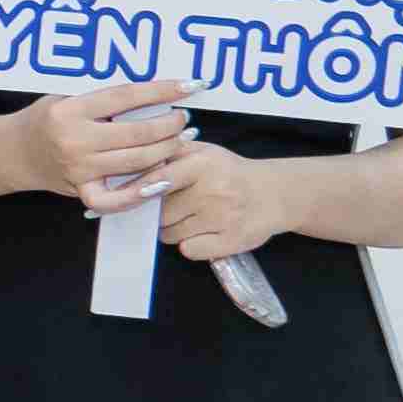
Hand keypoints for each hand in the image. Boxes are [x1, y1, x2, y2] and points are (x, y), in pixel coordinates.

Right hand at [9, 78, 196, 209]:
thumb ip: (101, 97)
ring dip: (167, 150)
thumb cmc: (44, 119)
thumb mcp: (64, 96)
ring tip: (180, 139)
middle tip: (183, 118)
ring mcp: (79, 169)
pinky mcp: (82, 190)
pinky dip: (143, 191)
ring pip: (137, 161)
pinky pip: (118, 198)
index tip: (187, 86)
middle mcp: (74, 140)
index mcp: (69, 110)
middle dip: (170, 125)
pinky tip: (161, 180)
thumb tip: (152, 93)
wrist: (12, 152)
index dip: (161, 91)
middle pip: (138, 133)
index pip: (125, 97)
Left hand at [135, 133, 305, 258]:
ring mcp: (223, 219)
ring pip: (171, 233)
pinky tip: (201, 233)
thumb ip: (169, 152)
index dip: (140, 189)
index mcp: (204, 164)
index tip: (127, 195)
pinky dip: (190, 245)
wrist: (274, 194)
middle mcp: (214, 191)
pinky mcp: (232, 242)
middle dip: (157, 212)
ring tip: (190, 217)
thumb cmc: (229, 172)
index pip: (161, 179)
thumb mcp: (203, 151)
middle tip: (171, 207)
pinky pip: (190, 250)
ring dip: (172, 229)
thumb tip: (132, 162)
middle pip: (160, 212)